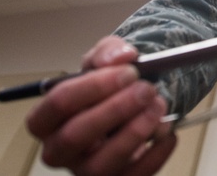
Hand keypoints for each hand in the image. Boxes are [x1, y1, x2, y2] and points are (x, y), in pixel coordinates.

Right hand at [26, 36, 175, 175]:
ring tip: (159, 106)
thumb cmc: (108, 84)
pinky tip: (168, 130)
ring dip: (135, 133)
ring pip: (100, 165)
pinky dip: (155, 155)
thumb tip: (120, 58)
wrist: (130, 100)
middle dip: (115, 110)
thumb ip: (108, 52)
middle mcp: (60, 149)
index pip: (58, 104)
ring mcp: (86, 170)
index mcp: (48, 118)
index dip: (94, 86)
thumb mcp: (104, 59)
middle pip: (74, 136)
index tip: (129, 71)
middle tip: (147, 89)